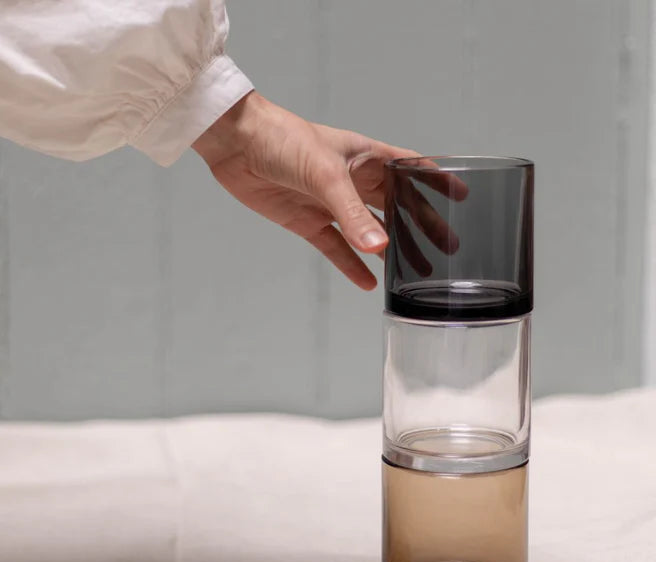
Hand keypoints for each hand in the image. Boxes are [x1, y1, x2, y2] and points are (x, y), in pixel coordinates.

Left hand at [193, 92, 429, 289]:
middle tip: (446, 248)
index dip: (437, 181)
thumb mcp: (325, 175)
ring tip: (415, 272)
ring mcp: (331, 204)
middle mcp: (353, 181)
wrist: (236, 146)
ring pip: (370, 232)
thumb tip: (379, 250)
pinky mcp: (308, 222)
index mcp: (366, 158)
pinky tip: (368, 282)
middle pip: (397, 207)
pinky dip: (351, 265)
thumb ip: (352, 215)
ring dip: (392, 251)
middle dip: (422, 227)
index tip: (462, 196)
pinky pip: (336, 248)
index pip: (412, 169)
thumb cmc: (283, 140)